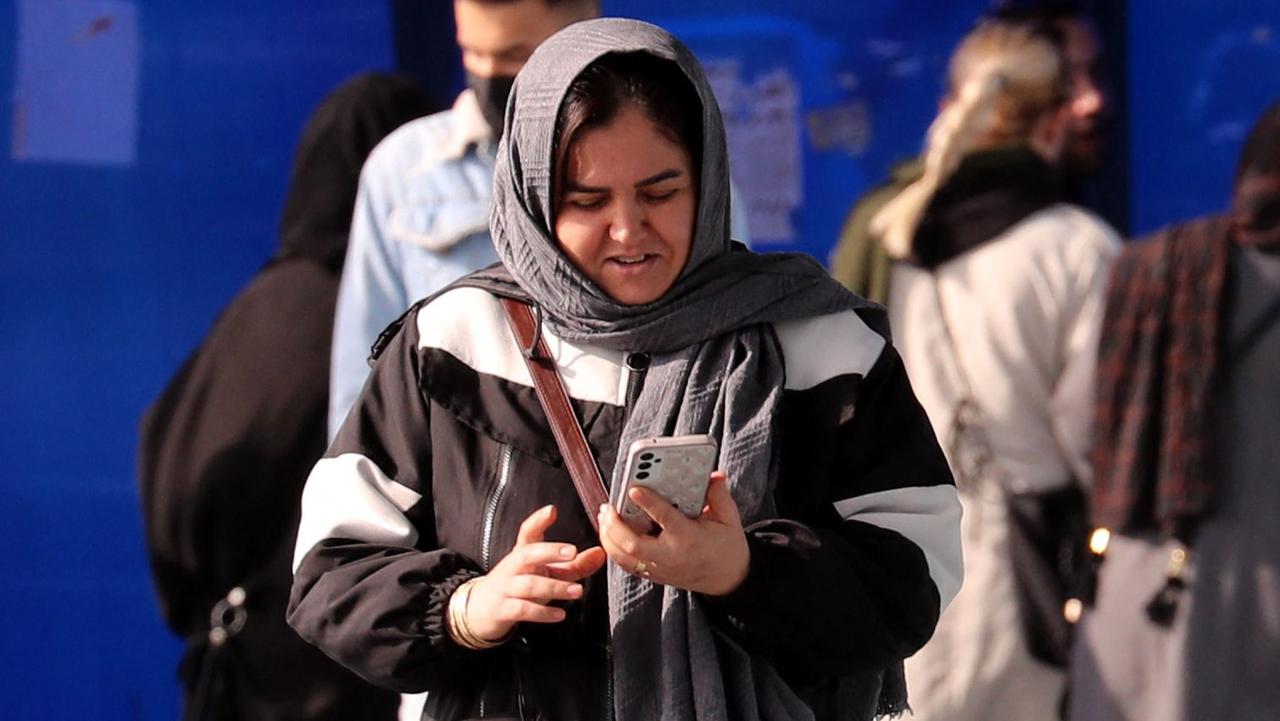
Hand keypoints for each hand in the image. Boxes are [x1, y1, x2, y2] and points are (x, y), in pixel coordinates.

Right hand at [464, 505, 606, 641]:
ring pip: (529, 584)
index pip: (528, 532)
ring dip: (554, 587)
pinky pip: (522, 609)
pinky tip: (559, 614)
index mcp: (523, 552)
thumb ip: (574, 565)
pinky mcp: (503, 609)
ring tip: (577, 590)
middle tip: (572, 552)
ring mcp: (506, 587)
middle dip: (550, 551)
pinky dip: (542, 613)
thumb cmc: (519, 585)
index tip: (552, 510)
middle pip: (528, 554)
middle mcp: (513, 567)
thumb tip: (600, 553)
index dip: (538, 520)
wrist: (481, 609)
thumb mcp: (545, 572)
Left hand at [597, 471, 749, 595]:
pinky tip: (610, 535)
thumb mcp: (729, 519)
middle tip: (608, 507)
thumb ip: (719, 496)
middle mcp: (671, 555)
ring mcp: (660, 568)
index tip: (634, 489)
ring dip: (609, 538)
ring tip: (604, 518)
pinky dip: (615, 550)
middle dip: (615, 525)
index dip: (647, 502)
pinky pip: (628, 565)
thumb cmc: (728, 548)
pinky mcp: (655, 575)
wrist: (729, 580)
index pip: (664, 518)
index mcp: (689, 538)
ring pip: (624, 557)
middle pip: (633, 544)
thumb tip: (714, 475)